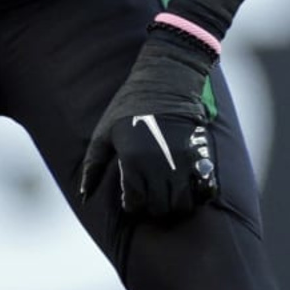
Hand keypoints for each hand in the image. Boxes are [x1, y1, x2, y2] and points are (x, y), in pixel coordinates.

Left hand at [77, 29, 218, 220]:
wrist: (164, 81)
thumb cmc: (128, 108)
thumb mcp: (104, 134)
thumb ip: (92, 166)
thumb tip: (84, 195)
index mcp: (133, 161)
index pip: (135, 204)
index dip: (131, 205)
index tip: (130, 197)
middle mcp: (159, 165)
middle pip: (160, 208)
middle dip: (153, 207)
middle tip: (149, 196)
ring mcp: (183, 162)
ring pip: (183, 204)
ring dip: (175, 204)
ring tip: (167, 193)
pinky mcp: (201, 156)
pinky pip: (206, 190)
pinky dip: (199, 196)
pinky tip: (188, 187)